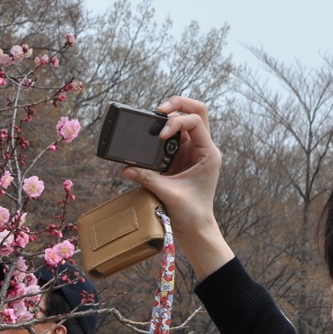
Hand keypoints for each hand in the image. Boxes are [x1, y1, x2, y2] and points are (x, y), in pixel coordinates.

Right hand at [120, 96, 232, 280]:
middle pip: (195, 111)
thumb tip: (124, 168)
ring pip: (185, 120)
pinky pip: (173, 136)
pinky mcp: (180, 158)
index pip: (195, 121)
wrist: (196, 229)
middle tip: (158, 108)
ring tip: (152, 119)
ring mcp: (192, 151)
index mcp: (208, 153)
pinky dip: (162, 132)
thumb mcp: (168, 193)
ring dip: (169, 117)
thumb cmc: (191, 213)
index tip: (160, 137)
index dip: (176, 122)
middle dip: (177, 105)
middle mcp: (202, 148)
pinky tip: (150, 136)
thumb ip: (147, 178)